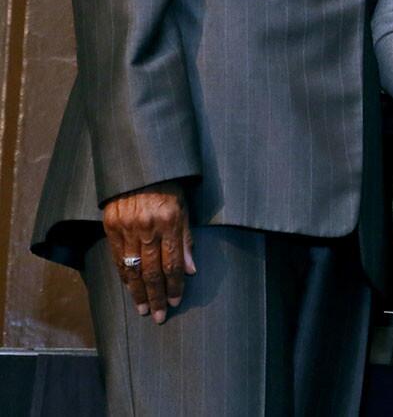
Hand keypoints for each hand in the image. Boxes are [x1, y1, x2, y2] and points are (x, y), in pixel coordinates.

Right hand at [101, 180, 195, 323]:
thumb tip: (190, 270)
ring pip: (132, 269)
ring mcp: (127, 228)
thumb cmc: (169, 185)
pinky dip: (124, 276)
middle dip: (157, 296)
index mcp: (169, 222)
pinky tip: (129, 289)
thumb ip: (186, 240)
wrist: (140, 166)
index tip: (176, 302)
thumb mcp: (185, 207)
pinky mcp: (110, 227)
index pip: (172, 263)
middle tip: (159, 316)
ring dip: (138, 293)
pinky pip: (118, 258)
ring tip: (144, 309)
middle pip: (152, 271)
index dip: (175, 285)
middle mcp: (147, 227)